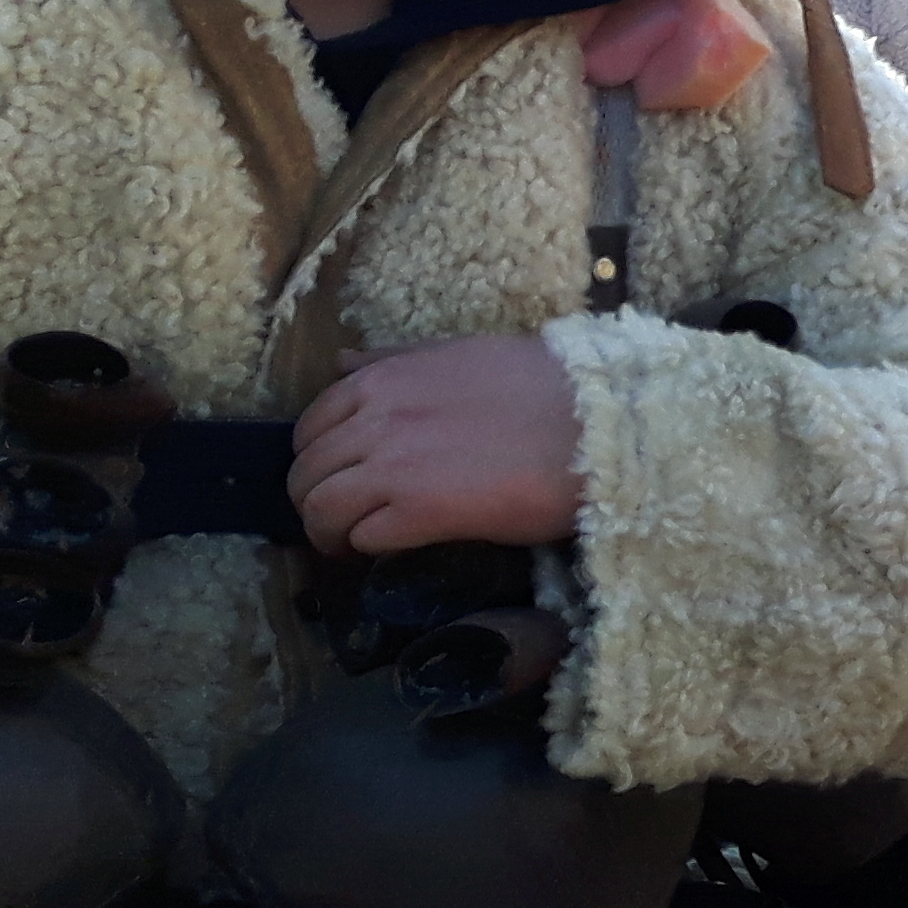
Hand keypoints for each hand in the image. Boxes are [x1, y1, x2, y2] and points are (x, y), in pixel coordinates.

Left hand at [291, 336, 584, 556]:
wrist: (600, 425)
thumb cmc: (544, 388)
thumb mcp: (461, 354)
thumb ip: (397, 361)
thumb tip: (345, 363)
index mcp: (383, 380)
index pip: (310, 428)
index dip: (319, 461)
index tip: (343, 479)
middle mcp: (376, 419)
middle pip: (306, 473)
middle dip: (316, 501)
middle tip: (346, 520)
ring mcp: (394, 466)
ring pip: (320, 509)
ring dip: (330, 533)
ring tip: (354, 544)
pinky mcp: (420, 511)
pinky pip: (361, 536)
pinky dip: (364, 548)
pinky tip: (384, 553)